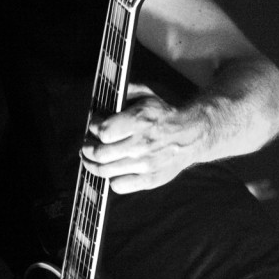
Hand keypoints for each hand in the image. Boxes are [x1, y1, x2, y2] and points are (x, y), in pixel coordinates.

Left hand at [81, 84, 204, 193]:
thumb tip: (99, 99)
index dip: (94, 128)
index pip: (104, 131)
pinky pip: (119, 186)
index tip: (94, 125)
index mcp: (141, 121)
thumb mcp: (146, 95)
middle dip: (87, 148)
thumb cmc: (163, 115)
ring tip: (90, 159)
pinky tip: (111, 170)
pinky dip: (110, 178)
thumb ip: (123, 93)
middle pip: (100, 154)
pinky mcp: (150, 180)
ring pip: (105, 171)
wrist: (192, 135)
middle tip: (86, 145)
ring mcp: (146, 165)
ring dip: (92, 165)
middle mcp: (143, 144)